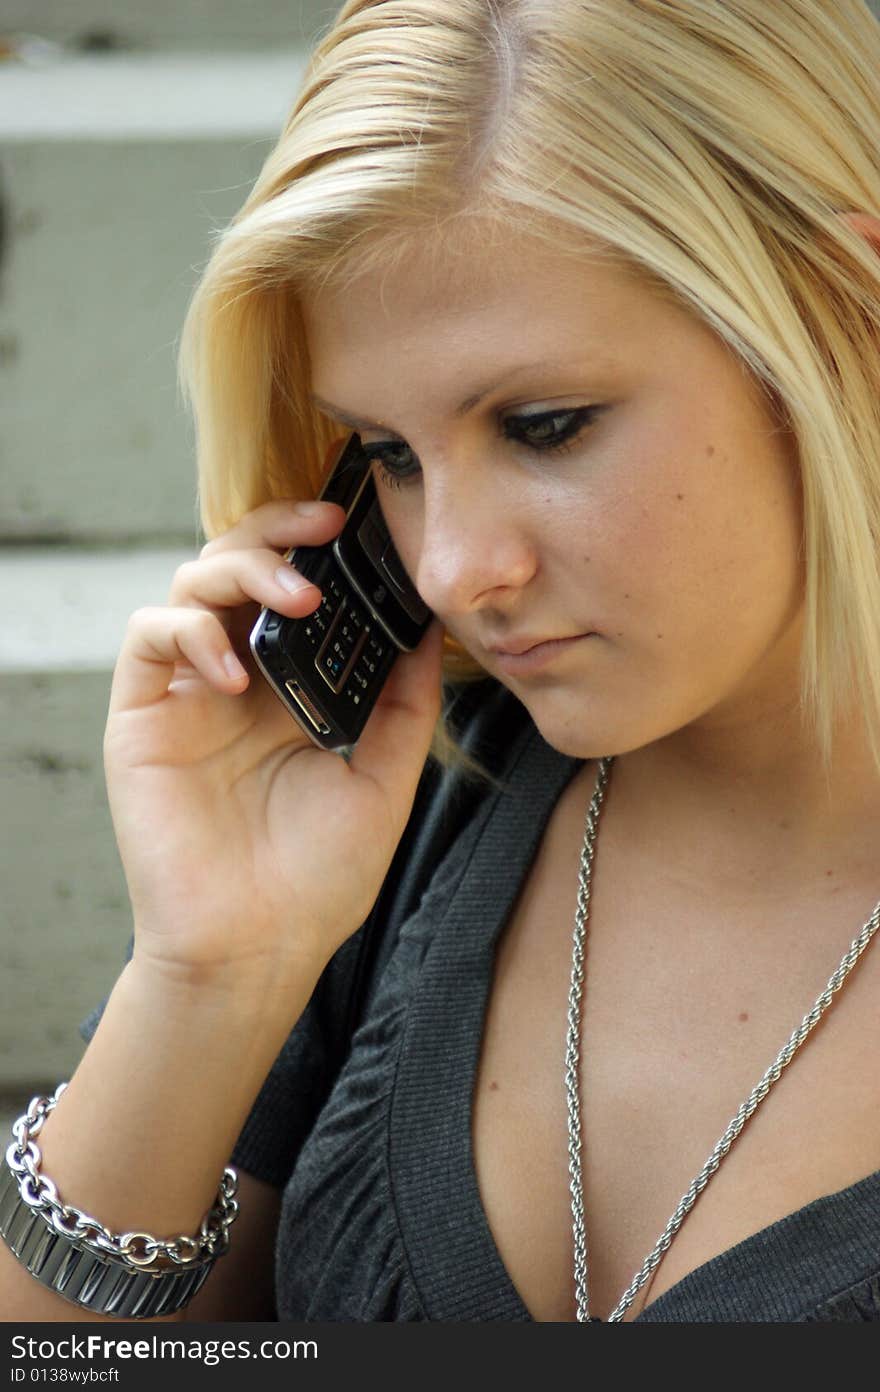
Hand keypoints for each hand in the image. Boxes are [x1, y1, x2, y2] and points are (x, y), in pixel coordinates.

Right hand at [102, 498, 444, 1002]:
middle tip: (327, 526)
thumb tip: (429, 628)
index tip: (365, 523)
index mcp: (293, 685)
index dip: (322, 546)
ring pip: (193, 582)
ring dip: (244, 571)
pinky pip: (149, 637)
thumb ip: (403, 702)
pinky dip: (188, 633)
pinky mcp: (142, 715)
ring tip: (297, 600)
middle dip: (280, 530)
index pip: (298, 587)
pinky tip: (234, 675)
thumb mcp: (384, 778)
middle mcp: (239, 677)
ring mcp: (189, 691)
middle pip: (241, 563)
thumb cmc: (319, 876)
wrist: (258, 948)